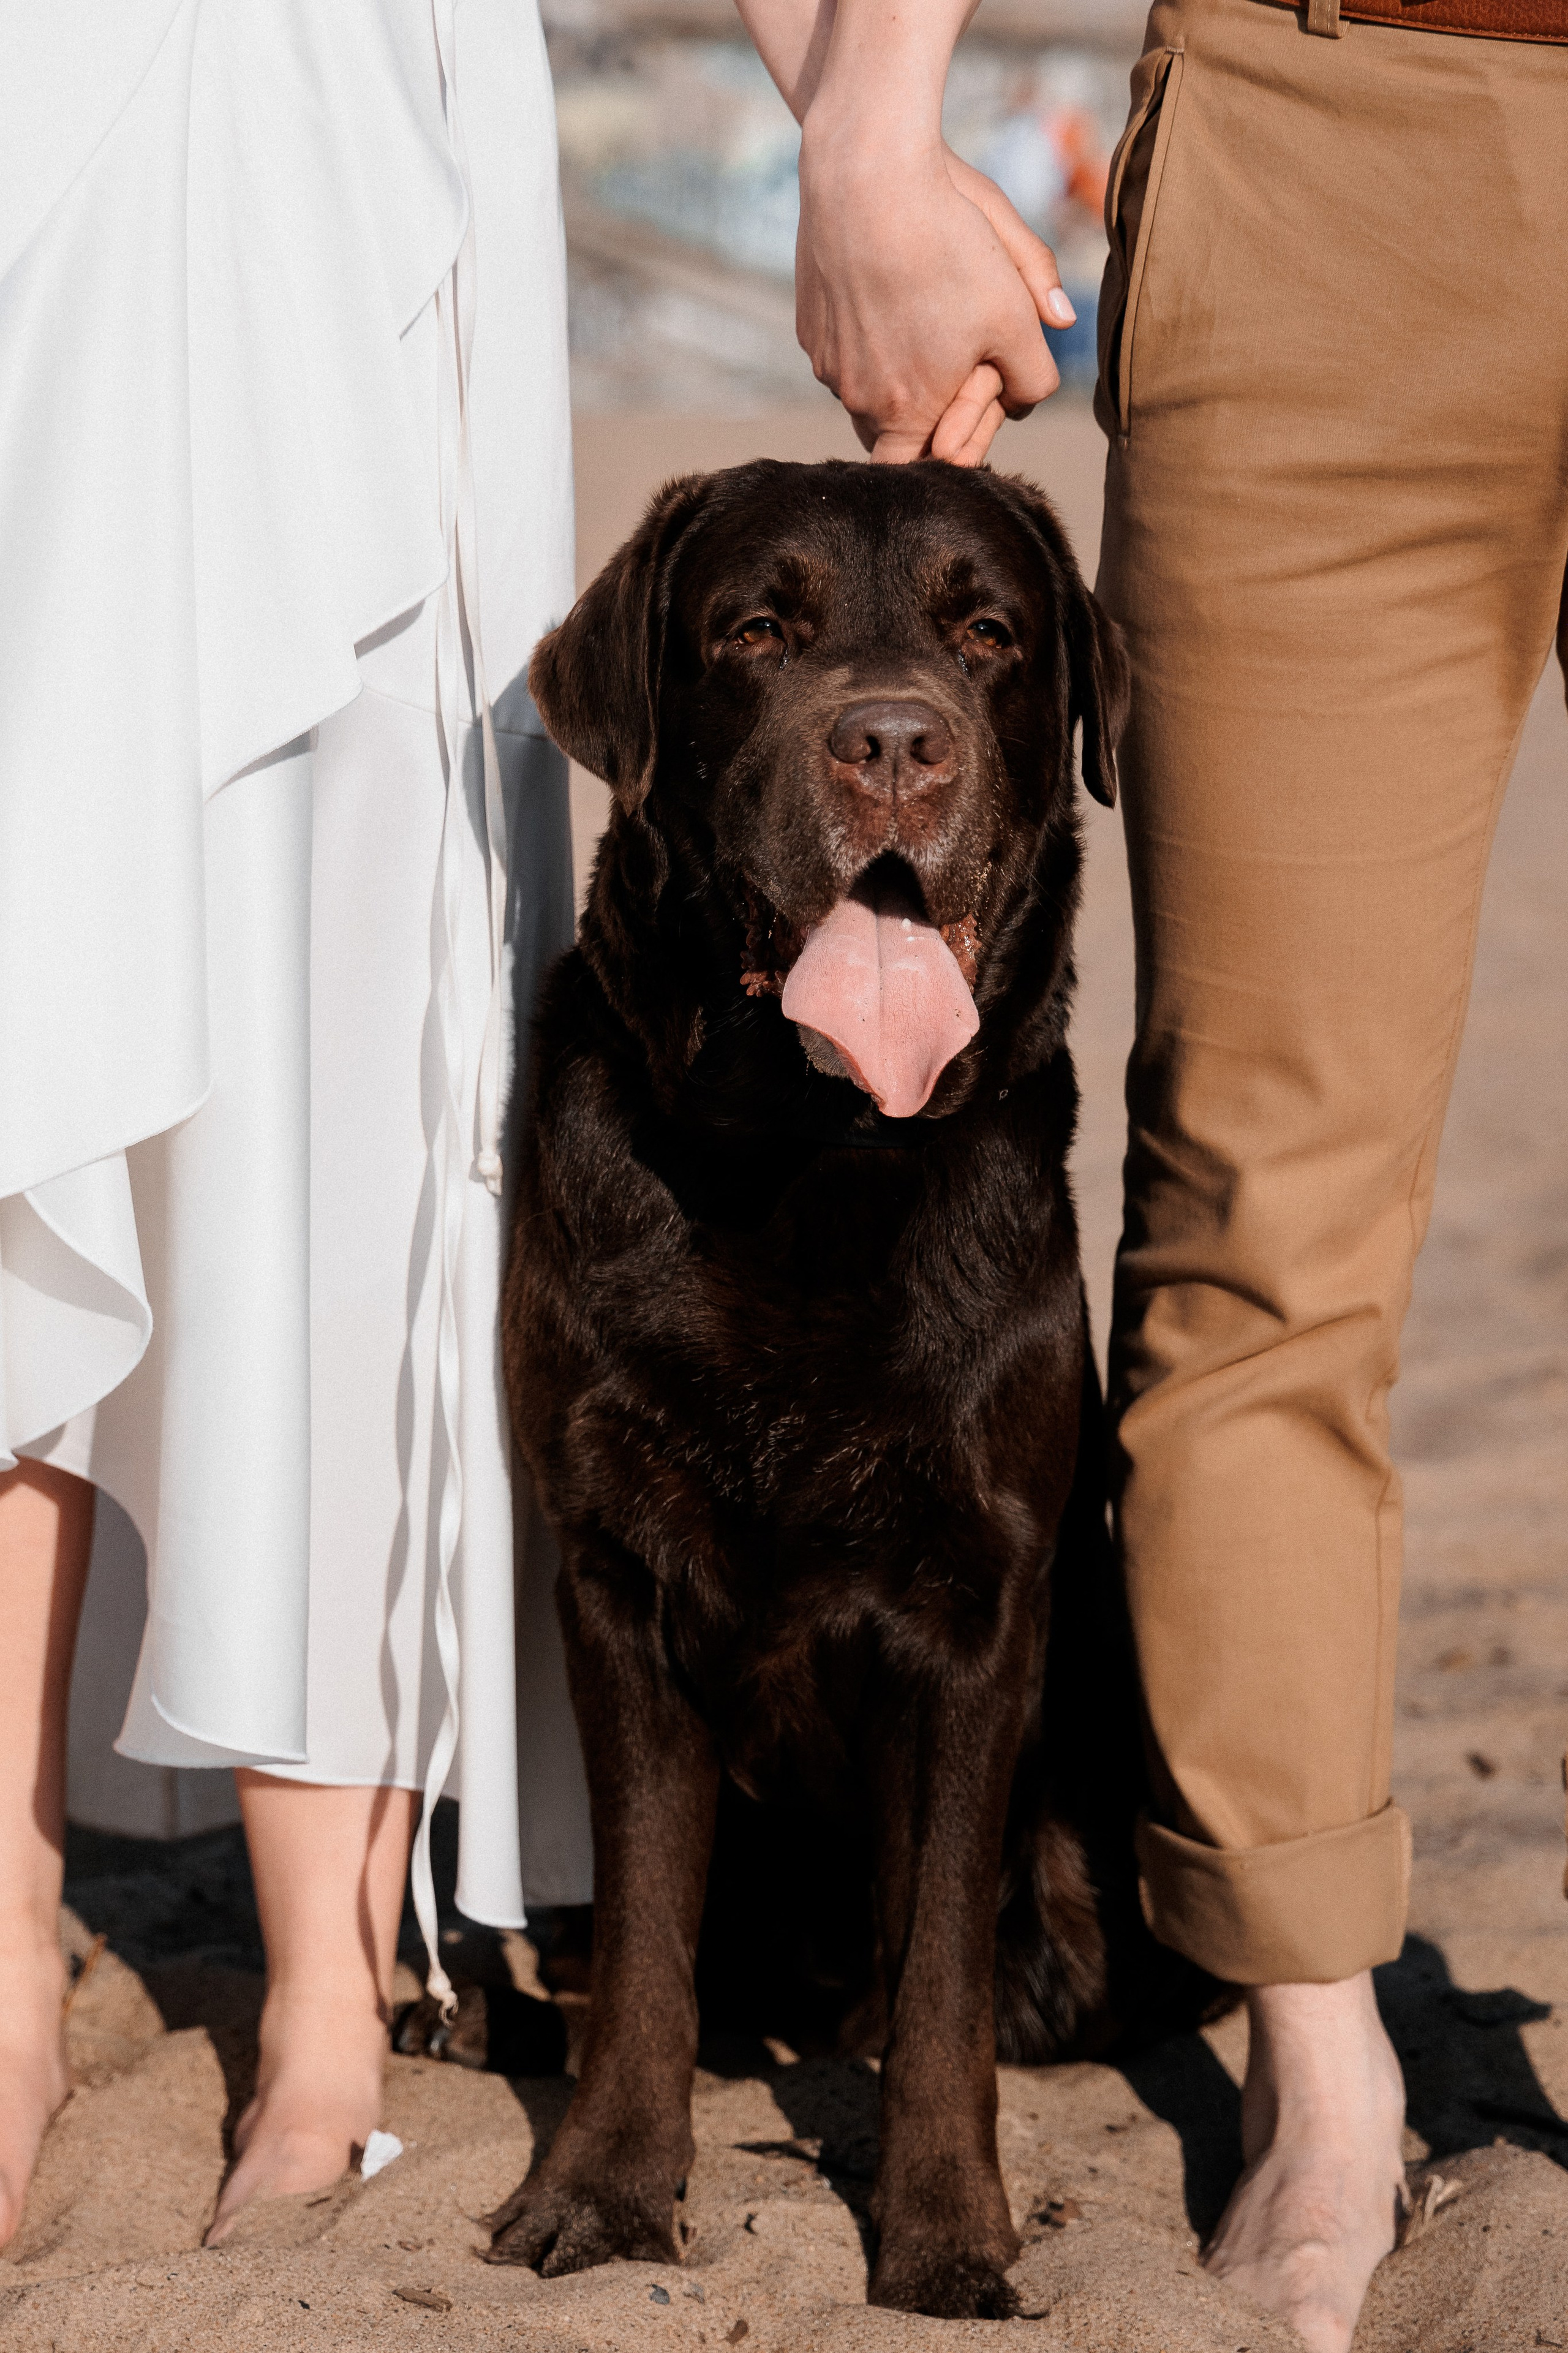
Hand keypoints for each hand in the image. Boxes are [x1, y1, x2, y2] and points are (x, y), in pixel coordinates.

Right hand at [796, 117, 1073, 466]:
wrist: (864, 173)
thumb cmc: (946, 242)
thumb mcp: (1014, 306)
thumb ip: (1036, 366)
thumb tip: (1041, 389)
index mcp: (908, 411)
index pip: (929, 468)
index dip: (960, 445)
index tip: (980, 397)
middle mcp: (857, 399)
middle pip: (893, 439)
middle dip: (927, 418)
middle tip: (955, 367)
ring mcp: (826, 365)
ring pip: (866, 395)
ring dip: (897, 378)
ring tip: (924, 320)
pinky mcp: (807, 327)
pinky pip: (841, 355)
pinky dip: (867, 341)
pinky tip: (888, 292)